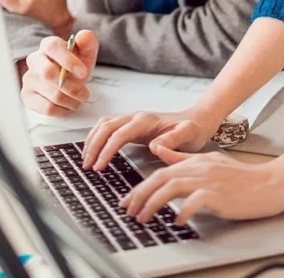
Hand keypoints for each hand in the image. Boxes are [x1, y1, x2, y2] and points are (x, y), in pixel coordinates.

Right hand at [20, 31, 98, 116]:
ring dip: (71, 101)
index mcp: (48, 45)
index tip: (83, 73)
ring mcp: (28, 79)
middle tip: (84, 93)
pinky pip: (46, 107)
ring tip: (79, 100)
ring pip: (51, 94)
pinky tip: (68, 106)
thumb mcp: (86, 52)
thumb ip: (88, 41)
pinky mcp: (27, 96)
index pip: (53, 47)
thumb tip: (83, 36)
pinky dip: (62, 110)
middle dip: (71, 87)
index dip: (68, 60)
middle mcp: (34, 60)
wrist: (70, 81)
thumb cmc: (76, 65)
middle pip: (48, 73)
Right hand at [81, 110, 217, 170]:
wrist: (196, 121)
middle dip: (93, 146)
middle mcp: (136, 117)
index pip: (119, 134)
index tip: (99, 167)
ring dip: (92, 140)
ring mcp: (132, 120)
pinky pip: (108, 128)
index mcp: (146, 121)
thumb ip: (173, 139)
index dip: (106, 151)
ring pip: (104, 125)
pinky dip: (97, 137)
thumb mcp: (189, 134)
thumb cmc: (193, 130)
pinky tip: (94, 150)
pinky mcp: (131, 125)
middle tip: (87, 166)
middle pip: (106, 127)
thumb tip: (154, 146)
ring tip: (86, 160)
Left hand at [121, 150, 283, 224]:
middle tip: (129, 211)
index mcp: (195, 161)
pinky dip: (183, 211)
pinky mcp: (219, 193)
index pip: (159, 173)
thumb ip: (182, 157)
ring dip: (154, 203)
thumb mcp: (209, 162)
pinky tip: (177, 220)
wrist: (269, 183)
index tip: (128, 201)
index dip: (140, 188)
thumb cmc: (241, 177)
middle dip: (140, 196)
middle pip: (161, 179)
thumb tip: (158, 149)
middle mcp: (199, 168)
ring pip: (172, 187)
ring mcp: (209, 180)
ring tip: (144, 218)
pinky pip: (195, 201)